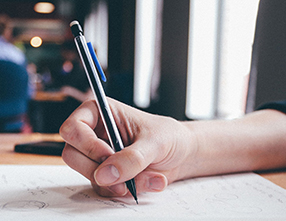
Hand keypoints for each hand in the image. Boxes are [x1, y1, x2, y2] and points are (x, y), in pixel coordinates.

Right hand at [59, 98, 196, 196]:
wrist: (182, 155)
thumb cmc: (169, 136)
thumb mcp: (155, 142)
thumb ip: (132, 157)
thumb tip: (105, 175)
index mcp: (102, 113)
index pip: (72, 128)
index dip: (86, 144)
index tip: (108, 154)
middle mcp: (96, 134)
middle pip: (72, 155)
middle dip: (99, 169)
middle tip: (123, 171)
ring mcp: (100, 157)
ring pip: (89, 176)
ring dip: (119, 183)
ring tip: (148, 177)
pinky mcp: (108, 175)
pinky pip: (105, 189)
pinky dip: (127, 190)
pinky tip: (148, 181)